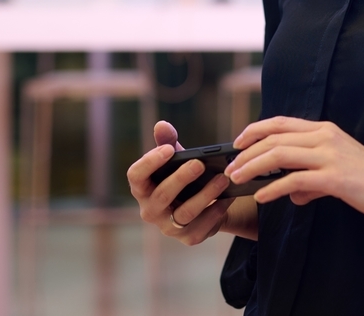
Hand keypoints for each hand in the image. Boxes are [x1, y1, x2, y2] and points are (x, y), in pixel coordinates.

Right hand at [126, 121, 232, 245]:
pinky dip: (216, 211)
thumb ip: (168, 142)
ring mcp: (168, 227)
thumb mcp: (176, 159)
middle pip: (162, 195)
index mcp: (142, 188)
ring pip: (185, 213)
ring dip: (205, 195)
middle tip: (200, 163)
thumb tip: (161, 125)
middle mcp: (150, 210)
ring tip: (223, 178)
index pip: (135, 175)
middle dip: (181, 178)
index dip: (149, 162)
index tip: (169, 149)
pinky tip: (228, 197)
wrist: (203, 205)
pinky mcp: (189, 237)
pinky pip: (202, 227)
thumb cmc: (183, 177)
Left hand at [225, 116, 363, 222]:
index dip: (255, 130)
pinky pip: (294, 180)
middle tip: (231, 169)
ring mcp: (330, 155)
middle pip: (274, 138)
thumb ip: (312, 179)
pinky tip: (263, 198)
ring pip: (279, 155)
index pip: (281, 122)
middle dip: (246, 153)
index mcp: (325, 130)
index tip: (237, 143)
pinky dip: (273, 189)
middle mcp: (325, 137)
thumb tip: (292, 194)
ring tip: (238, 180)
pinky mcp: (334, 177)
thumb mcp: (338, 171)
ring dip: (253, 167)